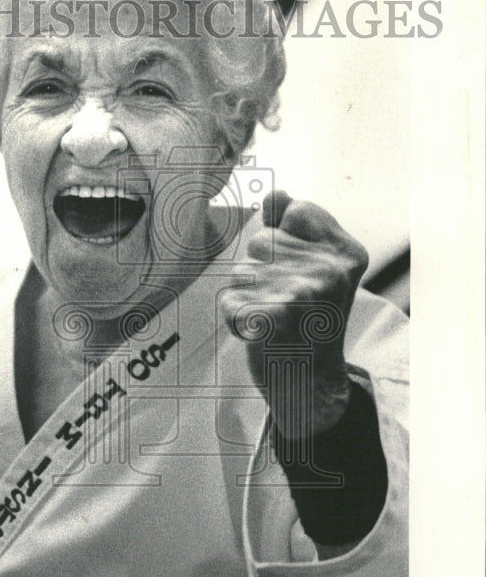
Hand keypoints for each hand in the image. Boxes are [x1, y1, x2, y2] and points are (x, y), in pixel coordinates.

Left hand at [221, 189, 368, 437]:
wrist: (312, 383)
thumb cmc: (310, 319)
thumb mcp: (319, 267)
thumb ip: (297, 226)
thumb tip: (277, 193)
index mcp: (346, 252)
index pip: (293, 210)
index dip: (284, 239)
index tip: (301, 271)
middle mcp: (329, 271)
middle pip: (260, 241)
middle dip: (261, 269)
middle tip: (285, 302)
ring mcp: (303, 296)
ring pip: (241, 272)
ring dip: (247, 295)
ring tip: (274, 318)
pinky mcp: (273, 321)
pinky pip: (229, 302)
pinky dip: (233, 318)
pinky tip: (256, 333)